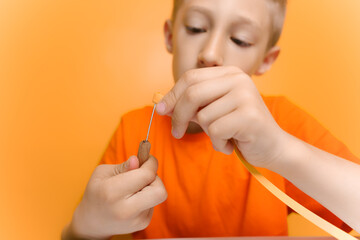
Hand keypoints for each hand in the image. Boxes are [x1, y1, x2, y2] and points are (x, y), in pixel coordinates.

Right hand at [67, 155, 166, 238]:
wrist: (93, 222)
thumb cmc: (97, 192)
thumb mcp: (102, 173)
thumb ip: (123, 166)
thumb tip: (137, 160)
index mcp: (112, 192)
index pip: (146, 175)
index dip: (151, 164)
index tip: (148, 159)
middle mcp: (126, 210)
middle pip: (160, 191)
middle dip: (156, 178)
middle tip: (145, 174)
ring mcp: (136, 220)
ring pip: (159, 196)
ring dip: (151, 187)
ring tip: (134, 187)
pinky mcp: (143, 224)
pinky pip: (154, 203)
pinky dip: (147, 196)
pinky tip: (134, 198)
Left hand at [156, 66, 287, 167]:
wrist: (273, 147)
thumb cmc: (239, 129)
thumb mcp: (213, 111)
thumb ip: (192, 105)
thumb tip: (162, 105)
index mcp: (229, 73)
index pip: (190, 77)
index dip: (172, 95)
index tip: (161, 111)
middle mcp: (239, 79)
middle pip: (192, 93)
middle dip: (178, 116)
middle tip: (176, 132)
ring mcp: (245, 95)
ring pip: (203, 116)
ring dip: (207, 133)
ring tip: (223, 136)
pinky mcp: (249, 115)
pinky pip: (215, 130)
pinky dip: (217, 143)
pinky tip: (231, 143)